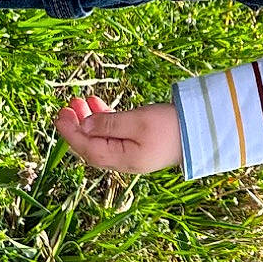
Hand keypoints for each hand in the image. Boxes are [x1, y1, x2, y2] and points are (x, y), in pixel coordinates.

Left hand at [54, 95, 181, 172]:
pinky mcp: (140, 145)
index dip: (70, 133)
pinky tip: (99, 106)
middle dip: (77, 126)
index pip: (87, 149)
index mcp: (122, 159)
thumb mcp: (137, 121)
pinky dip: (104, 121)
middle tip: (67, 106)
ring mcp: (132, 154)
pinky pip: (114, 135)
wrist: (202, 132)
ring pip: (101, 139)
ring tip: (81, 101)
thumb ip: (108, 123)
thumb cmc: (171, 125)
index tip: (60, 116)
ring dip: (89, 121)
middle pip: (91, 146)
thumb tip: (84, 125)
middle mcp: (124, 161)